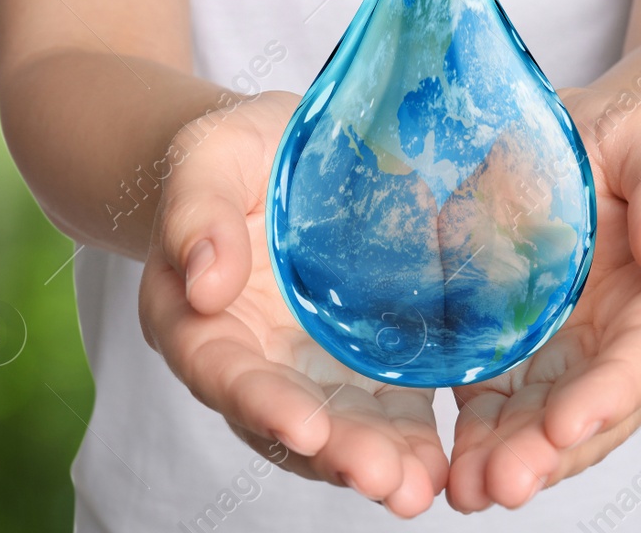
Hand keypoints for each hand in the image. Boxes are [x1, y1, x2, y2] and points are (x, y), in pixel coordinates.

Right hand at [137, 90, 447, 517]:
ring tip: (418, 487)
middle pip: (282, 419)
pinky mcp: (357, 363)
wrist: (277, 152)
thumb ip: (197, 213)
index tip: (305, 428)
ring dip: (375, 462)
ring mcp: (305, 368)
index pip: (221, 370)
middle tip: (385, 480)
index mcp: (195, 316)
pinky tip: (445, 462)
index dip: (260, 404)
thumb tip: (203, 283)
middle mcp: (247, 358)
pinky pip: (382, 410)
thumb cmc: (232, 153)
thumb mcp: (208, 158)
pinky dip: (409, 440)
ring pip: (336, 428)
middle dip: (334, 453)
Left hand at [445, 90, 640, 511]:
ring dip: (510, 461)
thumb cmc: (621, 137)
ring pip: (545, 424)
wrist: (574, 141)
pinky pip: (500, 407)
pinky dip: (478, 440)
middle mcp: (621, 341)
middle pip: (592, 411)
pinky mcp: (519, 356)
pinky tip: (448, 468)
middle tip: (502, 484)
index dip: (608, 396)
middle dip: (550, 454)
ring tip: (467, 492)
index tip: (566, 426)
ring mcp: (569, 356)